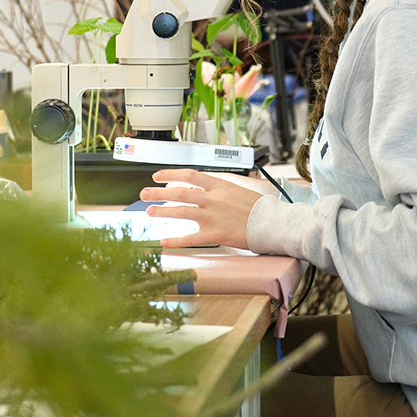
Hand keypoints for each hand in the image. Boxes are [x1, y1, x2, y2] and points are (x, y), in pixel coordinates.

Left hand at [139, 169, 262, 249]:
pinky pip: (190, 238)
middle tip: (144, 193)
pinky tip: (163, 242)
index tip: (157, 176)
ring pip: (181, 211)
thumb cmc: (258, 207)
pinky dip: (175, 241)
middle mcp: (212, 199)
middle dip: (158, 192)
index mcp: (218, 185)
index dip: (170, 174)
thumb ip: (217, 190)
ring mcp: (212, 216)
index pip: (189, 175)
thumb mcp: (236, 190)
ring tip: (150, 212)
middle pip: (179, 192)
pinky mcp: (215, 234)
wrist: (272, 222)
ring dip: (163, 211)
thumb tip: (201, 189)